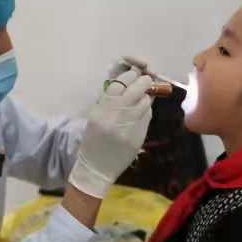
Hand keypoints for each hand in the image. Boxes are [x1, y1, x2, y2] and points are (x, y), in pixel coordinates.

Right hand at [68, 69, 152, 197]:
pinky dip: (145, 111)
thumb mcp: (96, 116)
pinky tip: (139, 115)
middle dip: (144, 81)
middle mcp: (118, 113)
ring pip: (147, 100)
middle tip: (144, 82)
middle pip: (139, 86)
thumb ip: (111, 100)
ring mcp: (132, 123)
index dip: (130, 75)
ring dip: (145, 97)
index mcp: (103, 107)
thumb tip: (128, 83)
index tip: (133, 75)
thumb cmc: (93, 140)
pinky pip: (148, 115)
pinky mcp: (141, 133)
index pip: (121, 81)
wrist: (97, 166)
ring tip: (140, 101)